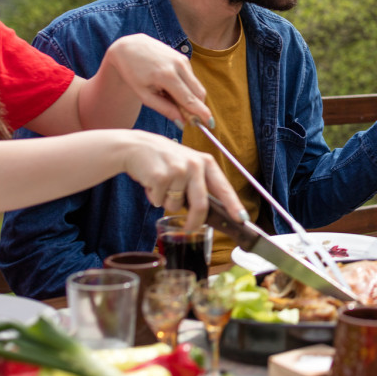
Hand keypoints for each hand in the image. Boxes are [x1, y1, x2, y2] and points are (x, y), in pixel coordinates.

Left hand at [100, 35, 212, 126]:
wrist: (129, 47)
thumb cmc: (133, 73)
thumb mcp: (144, 95)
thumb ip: (164, 109)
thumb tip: (182, 122)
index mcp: (166, 76)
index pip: (189, 99)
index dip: (201, 114)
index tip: (210, 124)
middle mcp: (178, 65)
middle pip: (199, 93)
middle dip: (198, 108)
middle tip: (190, 119)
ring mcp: (183, 59)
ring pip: (196, 86)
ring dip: (191, 98)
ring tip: (170, 98)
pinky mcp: (184, 57)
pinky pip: (191, 78)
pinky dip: (186, 88)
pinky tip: (170, 87)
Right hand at [122, 132, 244, 229]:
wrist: (134, 146)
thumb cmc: (163, 159)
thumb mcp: (186, 164)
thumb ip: (199, 183)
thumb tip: (210, 212)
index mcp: (205, 162)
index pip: (223, 188)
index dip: (234, 205)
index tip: (242, 218)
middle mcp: (194, 165)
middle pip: (201, 205)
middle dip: (196, 221)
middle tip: (190, 228)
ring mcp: (178, 170)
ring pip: (176, 206)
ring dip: (166, 202)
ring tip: (161, 184)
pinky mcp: (161, 176)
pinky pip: (159, 202)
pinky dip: (153, 197)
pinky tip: (150, 182)